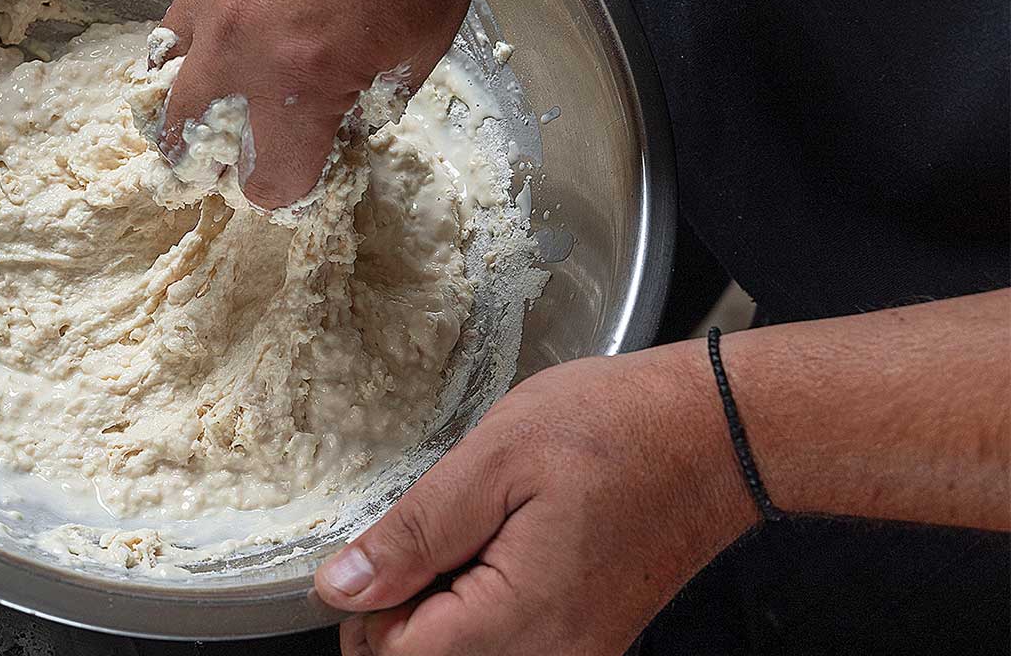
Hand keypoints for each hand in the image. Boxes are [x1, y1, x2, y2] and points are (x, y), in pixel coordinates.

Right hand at [157, 0, 507, 207]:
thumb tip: (345, 116)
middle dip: (208, 148)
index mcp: (300, 79)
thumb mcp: (425, 40)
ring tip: (227, 71)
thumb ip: (372, 95)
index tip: (296, 176)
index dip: (284, 187)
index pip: (268, 177)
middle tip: (233, 143)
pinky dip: (211, 11)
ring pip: (172, 58)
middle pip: (187, 127)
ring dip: (199, 77)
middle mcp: (237, 40)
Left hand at [313, 344, 757, 655]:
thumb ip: (415, 532)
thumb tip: (343, 587)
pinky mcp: (590, 642)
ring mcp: (577, 654)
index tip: (385, 548)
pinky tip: (503, 548)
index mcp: (522, 617)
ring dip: (446, 607)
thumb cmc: (619, 429)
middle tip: (434, 530)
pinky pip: (512, 646)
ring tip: (475, 533)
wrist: (719, 434)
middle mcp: (553, 655)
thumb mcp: (496, 458)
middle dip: (406, 610)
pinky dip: (484, 606)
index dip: (369, 607)